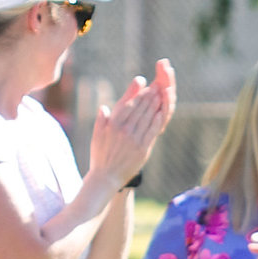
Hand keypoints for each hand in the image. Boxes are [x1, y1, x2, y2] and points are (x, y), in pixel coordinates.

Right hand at [90, 60, 176, 185]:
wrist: (106, 177)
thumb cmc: (100, 156)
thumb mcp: (96, 136)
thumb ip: (101, 120)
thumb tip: (104, 107)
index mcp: (112, 124)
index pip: (126, 102)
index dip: (135, 90)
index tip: (141, 80)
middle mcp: (123, 129)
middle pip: (139, 107)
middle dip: (148, 94)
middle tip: (156, 84)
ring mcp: (134, 139)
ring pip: (147, 116)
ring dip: (155, 104)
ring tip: (160, 94)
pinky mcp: (142, 148)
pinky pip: (152, 130)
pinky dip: (157, 119)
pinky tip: (161, 112)